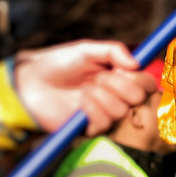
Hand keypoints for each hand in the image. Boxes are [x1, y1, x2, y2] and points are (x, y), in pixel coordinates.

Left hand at [15, 41, 157, 135]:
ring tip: (84, 89)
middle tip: (99, 78)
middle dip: (120, 85)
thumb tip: (136, 63)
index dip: (139, 78)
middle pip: (138, 98)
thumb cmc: (56, 63)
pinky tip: (79, 102)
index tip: (121, 70)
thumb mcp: (85, 49)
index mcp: (118, 77)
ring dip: (103, 96)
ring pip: (121, 111)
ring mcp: (103, 113)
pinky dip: (92, 109)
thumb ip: (113, 50)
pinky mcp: (89, 127)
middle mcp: (115, 96)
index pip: (145, 83)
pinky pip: (104, 123)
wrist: (29, 82)